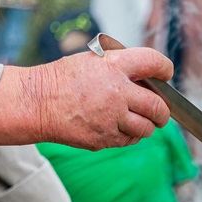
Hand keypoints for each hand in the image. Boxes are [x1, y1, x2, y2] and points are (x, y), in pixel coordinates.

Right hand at [34, 49, 173, 148]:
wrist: (36, 103)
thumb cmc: (62, 81)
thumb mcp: (92, 61)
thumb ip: (120, 68)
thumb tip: (146, 78)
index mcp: (114, 66)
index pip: (153, 63)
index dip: (164, 69)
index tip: (165, 75)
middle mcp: (117, 92)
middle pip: (158, 106)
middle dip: (163, 112)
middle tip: (161, 113)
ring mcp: (113, 117)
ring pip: (147, 128)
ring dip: (147, 126)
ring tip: (138, 121)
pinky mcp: (106, 137)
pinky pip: (129, 140)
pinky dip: (129, 136)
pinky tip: (118, 127)